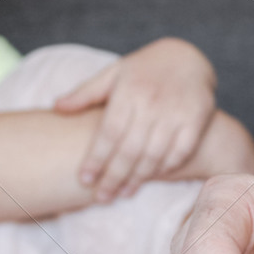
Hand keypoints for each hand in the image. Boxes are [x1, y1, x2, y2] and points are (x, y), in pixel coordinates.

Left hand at [54, 38, 216, 200]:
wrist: (188, 57)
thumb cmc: (144, 69)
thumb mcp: (114, 73)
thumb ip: (86, 92)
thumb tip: (57, 107)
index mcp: (129, 91)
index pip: (109, 132)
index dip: (96, 158)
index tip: (85, 179)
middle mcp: (153, 102)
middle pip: (130, 148)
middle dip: (114, 176)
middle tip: (102, 197)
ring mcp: (177, 112)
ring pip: (154, 154)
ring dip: (138, 178)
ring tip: (123, 193)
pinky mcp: (197, 120)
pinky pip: (180, 152)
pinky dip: (166, 168)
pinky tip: (152, 178)